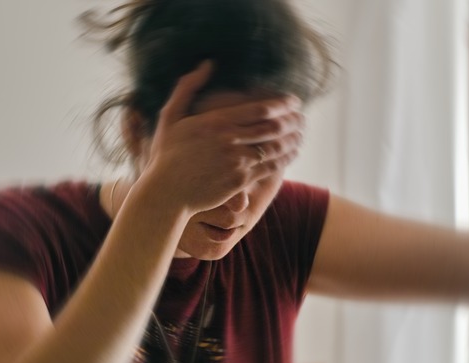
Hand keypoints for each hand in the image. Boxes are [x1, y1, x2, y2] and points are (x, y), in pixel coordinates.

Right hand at [139, 60, 304, 214]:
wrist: (165, 193)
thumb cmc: (166, 155)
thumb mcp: (171, 116)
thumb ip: (187, 87)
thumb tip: (207, 64)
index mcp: (217, 121)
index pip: (262, 108)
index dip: (284, 104)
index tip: (294, 102)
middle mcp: (230, 139)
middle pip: (275, 126)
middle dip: (294, 120)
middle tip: (302, 118)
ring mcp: (237, 161)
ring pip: (277, 147)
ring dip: (294, 139)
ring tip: (301, 134)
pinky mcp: (240, 181)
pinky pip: (271, 167)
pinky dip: (285, 159)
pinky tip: (291, 154)